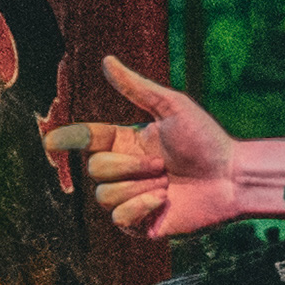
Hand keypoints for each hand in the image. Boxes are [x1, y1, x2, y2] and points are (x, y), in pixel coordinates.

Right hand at [46, 55, 240, 239]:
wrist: (232, 178)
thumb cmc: (208, 140)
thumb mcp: (172, 107)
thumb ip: (136, 88)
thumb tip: (106, 60)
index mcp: (129, 142)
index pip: (89, 139)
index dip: (69, 138)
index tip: (52, 141)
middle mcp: (127, 171)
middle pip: (95, 169)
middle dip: (128, 166)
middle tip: (162, 165)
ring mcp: (133, 199)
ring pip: (104, 196)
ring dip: (138, 188)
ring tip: (167, 184)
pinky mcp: (142, 225)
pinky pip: (119, 219)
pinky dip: (141, 208)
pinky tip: (164, 202)